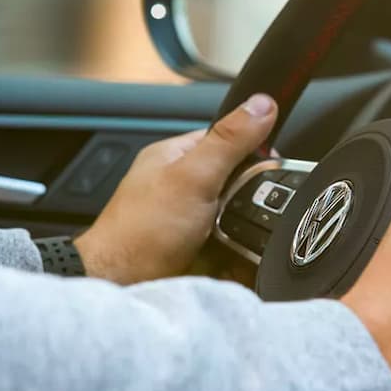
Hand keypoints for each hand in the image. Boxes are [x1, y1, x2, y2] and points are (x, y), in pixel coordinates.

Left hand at [76, 94, 277, 284]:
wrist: (121, 285)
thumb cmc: (141, 232)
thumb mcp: (194, 176)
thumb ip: (229, 141)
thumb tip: (261, 105)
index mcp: (174, 156)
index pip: (225, 137)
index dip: (251, 148)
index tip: (268, 164)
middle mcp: (179, 185)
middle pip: (235, 179)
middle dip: (249, 196)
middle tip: (244, 209)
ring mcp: (187, 218)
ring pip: (236, 215)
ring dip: (245, 228)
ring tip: (235, 237)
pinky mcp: (194, 249)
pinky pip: (230, 246)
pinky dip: (238, 254)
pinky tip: (236, 259)